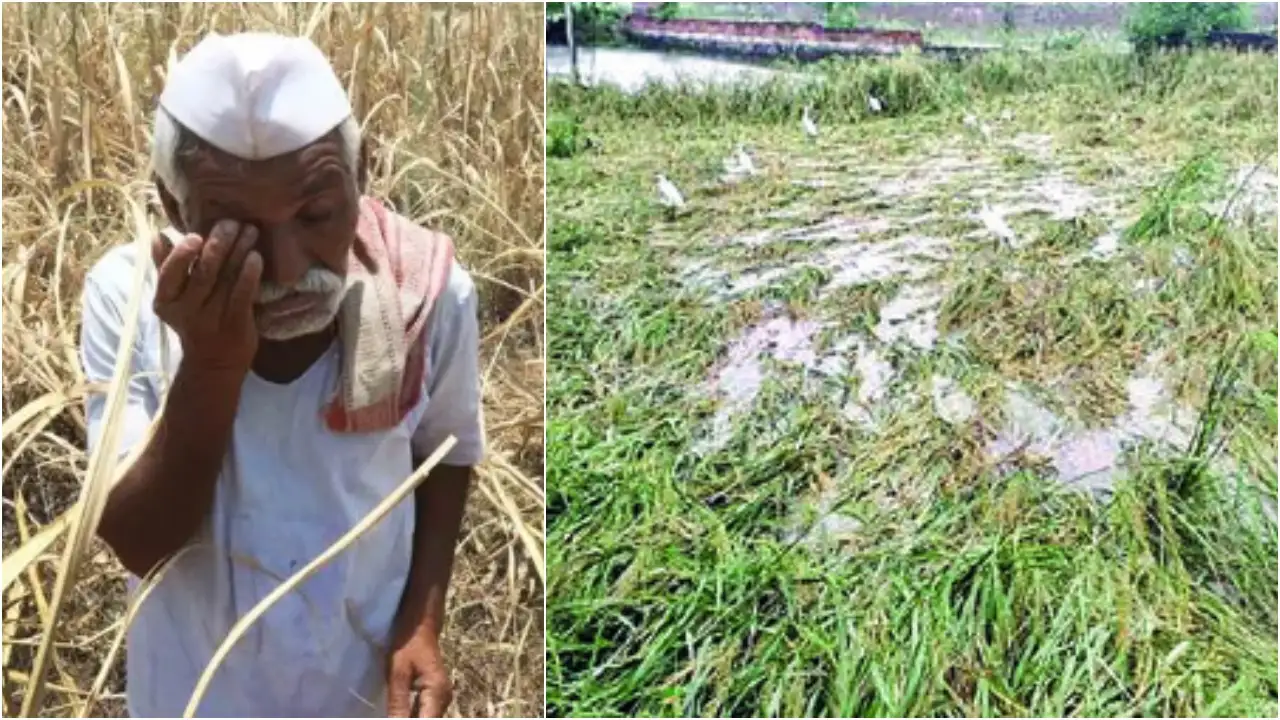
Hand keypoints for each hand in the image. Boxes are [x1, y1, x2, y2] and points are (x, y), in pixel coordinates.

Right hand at [152, 220, 260, 374]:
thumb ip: (165, 266)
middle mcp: (186, 311)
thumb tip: (157, 235)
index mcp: (166, 300)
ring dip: (238, 252)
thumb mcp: (174, 297)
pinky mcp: (236, 325)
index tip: (195, 235)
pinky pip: (242, 296)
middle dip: (218, 245)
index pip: (168, 275)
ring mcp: (212, 319)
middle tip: (232, 223)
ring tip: (250, 231)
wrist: (214, 363)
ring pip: (224, 280)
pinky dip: (249, 275)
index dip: (181, 255)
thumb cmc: (195, 320)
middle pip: (203, 273)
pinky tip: (256, 257)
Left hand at [387, 629, 451, 716]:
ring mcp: (442, 697)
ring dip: (410, 718)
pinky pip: (425, 713)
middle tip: (392, 711)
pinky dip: (412, 715)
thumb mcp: (398, 672)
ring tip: (395, 710)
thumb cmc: (408, 643)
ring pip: (427, 718)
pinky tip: (398, 711)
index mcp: (437, 692)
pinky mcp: (435, 696)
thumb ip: (398, 703)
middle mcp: (444, 698)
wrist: (421, 623)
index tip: (394, 718)